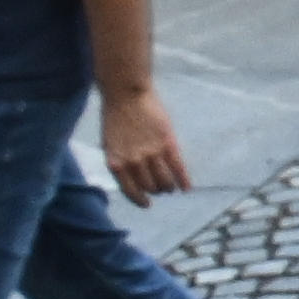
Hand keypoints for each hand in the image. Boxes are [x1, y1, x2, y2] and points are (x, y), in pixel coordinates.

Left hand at [103, 83, 191, 202]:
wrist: (125, 93)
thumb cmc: (116, 116)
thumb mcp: (110, 143)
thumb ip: (120, 161)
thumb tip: (132, 178)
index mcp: (116, 163)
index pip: (130, 191)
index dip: (140, 200)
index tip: (147, 204)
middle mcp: (133, 162)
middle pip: (150, 187)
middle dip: (156, 190)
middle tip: (160, 188)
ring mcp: (151, 154)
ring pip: (164, 182)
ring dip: (168, 186)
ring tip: (170, 186)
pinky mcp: (167, 144)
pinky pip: (177, 169)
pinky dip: (184, 181)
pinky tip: (187, 188)